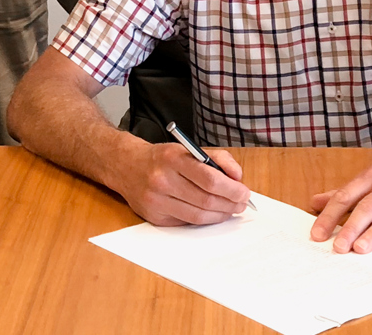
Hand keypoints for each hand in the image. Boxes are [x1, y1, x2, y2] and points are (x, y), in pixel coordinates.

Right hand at [112, 142, 251, 225]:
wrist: (127, 166)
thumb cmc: (163, 158)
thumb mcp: (190, 149)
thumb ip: (219, 159)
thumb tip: (238, 178)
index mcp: (173, 159)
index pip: (210, 179)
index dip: (232, 190)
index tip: (244, 193)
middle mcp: (162, 180)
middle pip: (206, 200)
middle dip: (230, 204)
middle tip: (240, 204)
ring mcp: (156, 201)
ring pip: (198, 216)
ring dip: (220, 215)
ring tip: (229, 210)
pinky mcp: (154, 217)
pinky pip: (186, 223)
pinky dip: (203, 220)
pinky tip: (210, 214)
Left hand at [309, 137, 371, 252]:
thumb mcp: (371, 175)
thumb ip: (344, 191)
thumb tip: (314, 202)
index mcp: (371, 177)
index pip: (346, 196)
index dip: (330, 216)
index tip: (317, 234)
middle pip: (367, 207)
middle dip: (351, 227)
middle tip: (338, 247)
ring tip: (360, 248)